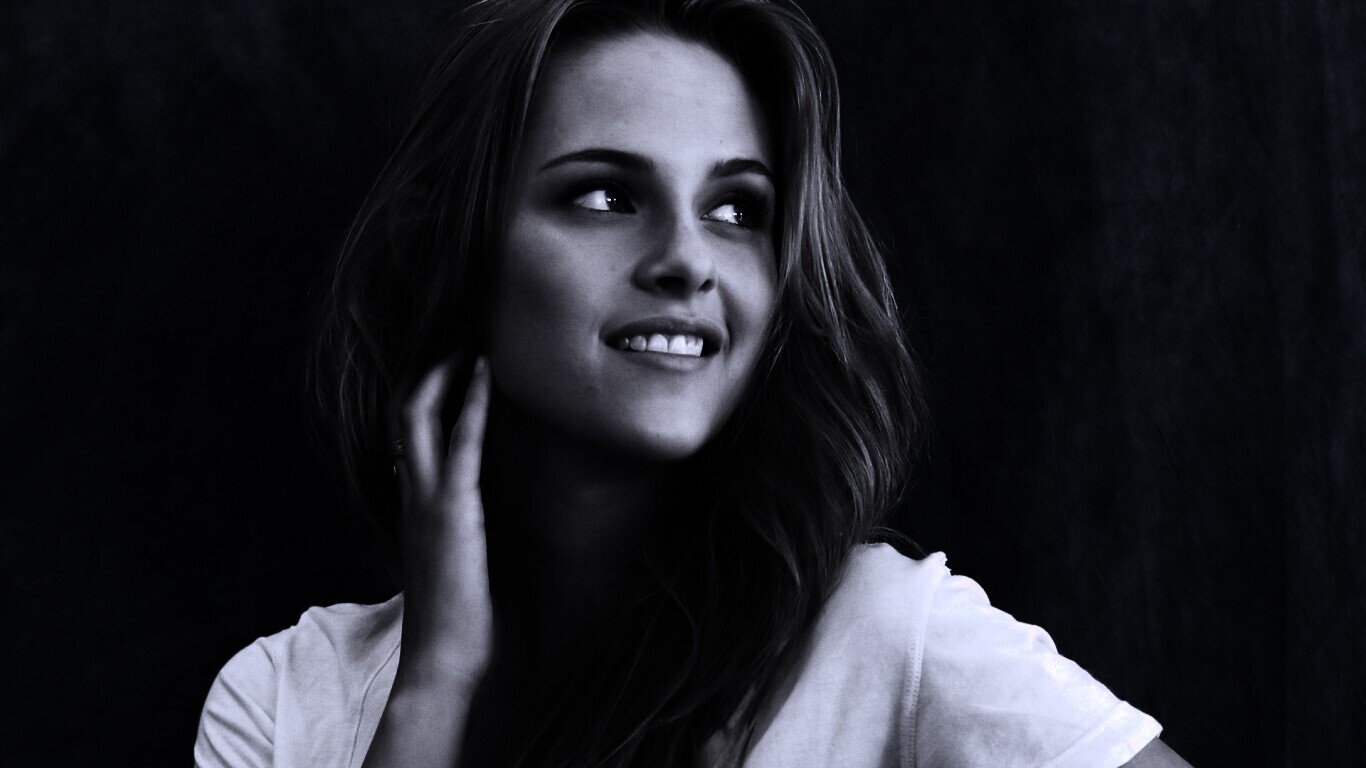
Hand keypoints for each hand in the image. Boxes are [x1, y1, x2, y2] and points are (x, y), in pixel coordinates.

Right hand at [362, 357, 492, 766]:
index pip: (408, 434)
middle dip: (426, 368)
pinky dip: (471, 404)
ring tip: (466, 337)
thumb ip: (467, 529)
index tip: (446, 359)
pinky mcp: (453, 512)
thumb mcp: (463, 560)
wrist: (445, 662)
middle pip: (403, 411)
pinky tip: (486, 373)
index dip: (422, 393)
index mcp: (415, 506)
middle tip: (453, 332)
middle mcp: (413, 495)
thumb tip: (493, 512)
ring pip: (418, 416)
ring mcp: (427, 502)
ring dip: (443, 373)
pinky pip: (460, 445)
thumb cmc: (462, 619)